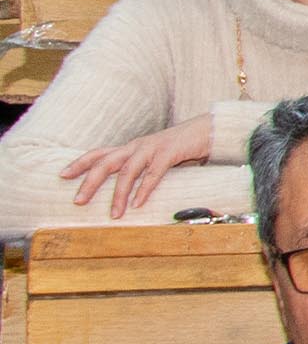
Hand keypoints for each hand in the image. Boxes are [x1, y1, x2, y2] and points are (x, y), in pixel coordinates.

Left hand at [63, 117, 207, 214]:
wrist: (209, 130)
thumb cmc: (183, 147)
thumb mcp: (157, 157)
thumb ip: (142, 169)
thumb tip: (130, 191)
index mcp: (131, 147)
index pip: (99, 153)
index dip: (79, 163)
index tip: (62, 175)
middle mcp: (137, 146)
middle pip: (105, 162)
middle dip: (89, 182)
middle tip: (78, 201)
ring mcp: (152, 148)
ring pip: (127, 171)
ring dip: (118, 194)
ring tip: (114, 214)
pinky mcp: (170, 152)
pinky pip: (153, 173)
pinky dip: (144, 190)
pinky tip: (138, 204)